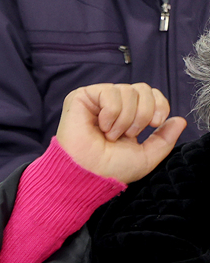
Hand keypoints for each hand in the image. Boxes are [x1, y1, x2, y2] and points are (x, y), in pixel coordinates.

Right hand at [56, 82, 185, 184]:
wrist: (88, 173)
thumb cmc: (111, 168)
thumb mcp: (147, 156)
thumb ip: (165, 138)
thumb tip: (180, 120)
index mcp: (128, 115)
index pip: (150, 93)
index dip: (159, 104)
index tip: (154, 124)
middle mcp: (113, 105)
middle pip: (142, 89)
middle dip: (142, 113)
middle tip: (130, 133)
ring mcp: (97, 100)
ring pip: (127, 90)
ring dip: (125, 118)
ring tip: (112, 134)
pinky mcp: (81, 97)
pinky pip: (109, 92)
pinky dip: (111, 113)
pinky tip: (102, 127)